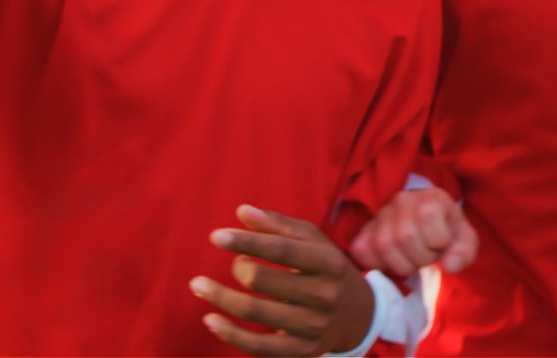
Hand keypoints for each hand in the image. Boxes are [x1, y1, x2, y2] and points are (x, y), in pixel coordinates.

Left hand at [191, 204, 372, 355]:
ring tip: (198, 285)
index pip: (283, 250)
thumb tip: (242, 212)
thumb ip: (279, 225)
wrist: (358, 316)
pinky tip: (210, 319)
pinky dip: (229, 334)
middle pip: (263, 281)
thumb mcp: (314, 242)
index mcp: (329, 262)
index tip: (216, 236)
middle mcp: (324, 295)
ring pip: (254, 312)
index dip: (247, 242)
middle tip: (232, 265)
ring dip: (219, 298)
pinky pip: (257, 346)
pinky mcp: (301, 351)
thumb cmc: (327, 269)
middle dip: (237, 269)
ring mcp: (313, 326)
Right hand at [348, 186, 478, 277]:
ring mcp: (380, 214)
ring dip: (402, 263)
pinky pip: (362, 251)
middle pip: (405, 236)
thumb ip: (464, 251)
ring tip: (411, 258)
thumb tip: (450, 266)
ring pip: (383, 245)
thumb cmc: (446, 230)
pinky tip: (393, 260)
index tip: (441, 244)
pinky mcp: (364, 231)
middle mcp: (403, 200)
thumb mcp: (464, 239)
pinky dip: (378, 264)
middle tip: (426, 254)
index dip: (438, 243)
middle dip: (420, 257)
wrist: (426, 222)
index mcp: (431, 198)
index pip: (430, 222)